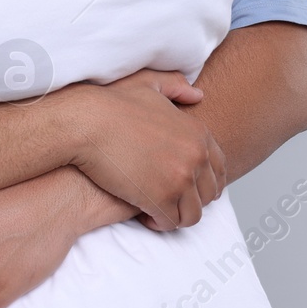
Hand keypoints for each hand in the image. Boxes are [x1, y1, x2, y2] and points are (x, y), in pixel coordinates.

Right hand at [64, 68, 225, 230]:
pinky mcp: (161, 199)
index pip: (219, 169)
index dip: (204, 182)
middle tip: (170, 200)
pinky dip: (159, 223)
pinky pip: (170, 222)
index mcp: (199, 133)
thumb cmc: (112, 105)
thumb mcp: (149, 84)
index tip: (187, 187)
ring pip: (193, 214)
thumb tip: (198, 95)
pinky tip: (144, 215)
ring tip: (157, 210)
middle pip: (209, 194)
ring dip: (176, 215)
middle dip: (192, 200)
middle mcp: (196, 157)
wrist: (87, 123)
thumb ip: (176, 87)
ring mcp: (181, 179)